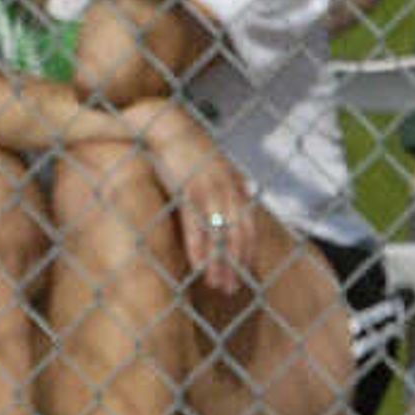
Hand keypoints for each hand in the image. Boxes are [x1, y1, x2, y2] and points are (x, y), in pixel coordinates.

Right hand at [142, 107, 256, 302]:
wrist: (167, 126)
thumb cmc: (187, 147)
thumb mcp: (217, 162)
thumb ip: (231, 181)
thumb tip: (244, 195)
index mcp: (234, 185)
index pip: (248, 225)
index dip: (246, 250)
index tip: (244, 272)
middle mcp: (227, 190)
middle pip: (237, 236)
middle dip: (235, 264)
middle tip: (232, 288)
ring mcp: (209, 191)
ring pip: (219, 237)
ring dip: (219, 264)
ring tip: (217, 285)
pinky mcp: (189, 191)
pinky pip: (197, 227)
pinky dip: (199, 250)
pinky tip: (199, 268)